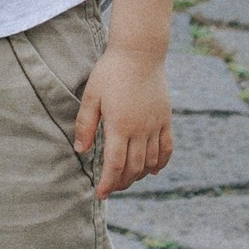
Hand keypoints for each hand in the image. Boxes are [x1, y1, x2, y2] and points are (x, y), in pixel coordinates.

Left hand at [74, 47, 172, 197]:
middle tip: (111, 188)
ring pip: (151, 162)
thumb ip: (85, 124)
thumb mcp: (91, 96)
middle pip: (133, 168)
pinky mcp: (166, 119)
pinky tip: (153, 170)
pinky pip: (167, 148)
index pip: (115, 165)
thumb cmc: (111, 72)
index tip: (101, 194)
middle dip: (121, 183)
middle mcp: (140, 130)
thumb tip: (81, 150)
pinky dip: (161, 163)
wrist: (140, 53)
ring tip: (127, 179)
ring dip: (139, 175)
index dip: (108, 183)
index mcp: (120, 125)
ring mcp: (156, 125)